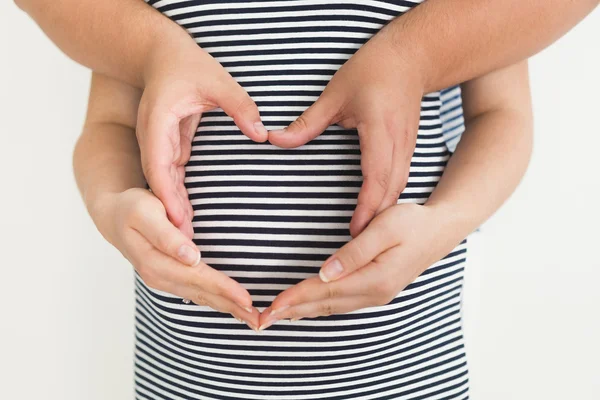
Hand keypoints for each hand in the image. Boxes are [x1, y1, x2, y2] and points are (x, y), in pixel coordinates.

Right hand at [91, 187, 260, 329]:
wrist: (114, 215)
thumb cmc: (133, 208)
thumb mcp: (146, 213)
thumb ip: (167, 236)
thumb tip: (191, 257)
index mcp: (156, 262)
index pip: (198, 278)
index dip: (223, 289)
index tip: (247, 299)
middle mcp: (160, 276)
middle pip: (202, 294)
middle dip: (231, 306)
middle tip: (258, 320)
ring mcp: (164, 280)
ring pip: (200, 297)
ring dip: (226, 308)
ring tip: (251, 319)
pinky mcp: (169, 277)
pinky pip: (196, 293)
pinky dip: (215, 301)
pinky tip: (230, 307)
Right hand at [136, 33, 267, 238]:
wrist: (160, 55)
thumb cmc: (186, 64)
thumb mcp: (216, 79)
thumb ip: (239, 104)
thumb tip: (262, 134)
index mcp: (157, 123)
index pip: (159, 166)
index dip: (167, 196)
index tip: (177, 223)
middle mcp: (153, 140)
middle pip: (158, 185)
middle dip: (170, 217)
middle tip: (188, 252)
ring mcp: (158, 146)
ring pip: (164, 187)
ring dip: (174, 214)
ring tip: (188, 245)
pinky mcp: (168, 150)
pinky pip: (172, 181)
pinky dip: (179, 202)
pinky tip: (190, 224)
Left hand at [257, 203, 461, 329]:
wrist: (438, 230)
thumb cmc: (412, 223)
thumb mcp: (384, 229)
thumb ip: (354, 252)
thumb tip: (325, 273)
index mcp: (375, 279)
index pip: (324, 291)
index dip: (295, 297)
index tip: (270, 305)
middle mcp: (374, 293)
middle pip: (324, 304)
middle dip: (292, 311)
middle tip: (262, 319)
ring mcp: (376, 295)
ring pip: (331, 307)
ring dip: (303, 311)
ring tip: (277, 315)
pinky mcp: (375, 290)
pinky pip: (340, 303)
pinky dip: (318, 306)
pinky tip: (306, 306)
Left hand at [267, 26, 424, 236]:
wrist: (413, 56)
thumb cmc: (375, 70)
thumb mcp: (335, 93)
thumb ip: (306, 122)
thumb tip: (274, 139)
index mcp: (380, 132)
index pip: (377, 178)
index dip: (366, 208)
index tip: (354, 232)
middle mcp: (398, 145)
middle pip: (391, 193)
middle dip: (375, 222)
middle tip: (355, 247)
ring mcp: (407, 147)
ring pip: (398, 190)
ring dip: (382, 214)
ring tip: (363, 238)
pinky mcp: (408, 147)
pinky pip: (400, 181)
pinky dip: (388, 200)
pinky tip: (375, 212)